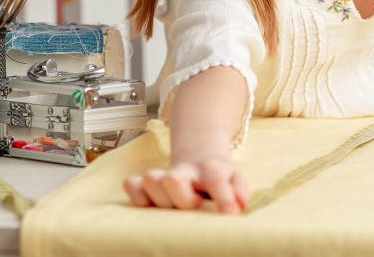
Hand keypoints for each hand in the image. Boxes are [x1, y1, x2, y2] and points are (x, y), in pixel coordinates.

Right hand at [123, 156, 249, 213]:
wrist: (201, 160)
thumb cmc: (220, 178)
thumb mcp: (236, 180)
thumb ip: (241, 191)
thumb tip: (240, 204)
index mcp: (212, 170)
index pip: (216, 181)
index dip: (223, 198)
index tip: (230, 213)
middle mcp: (186, 170)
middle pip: (173, 180)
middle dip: (183, 200)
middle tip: (195, 207)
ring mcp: (164, 174)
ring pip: (151, 179)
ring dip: (162, 199)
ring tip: (175, 207)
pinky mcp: (146, 181)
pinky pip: (132, 185)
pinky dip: (138, 197)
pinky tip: (152, 204)